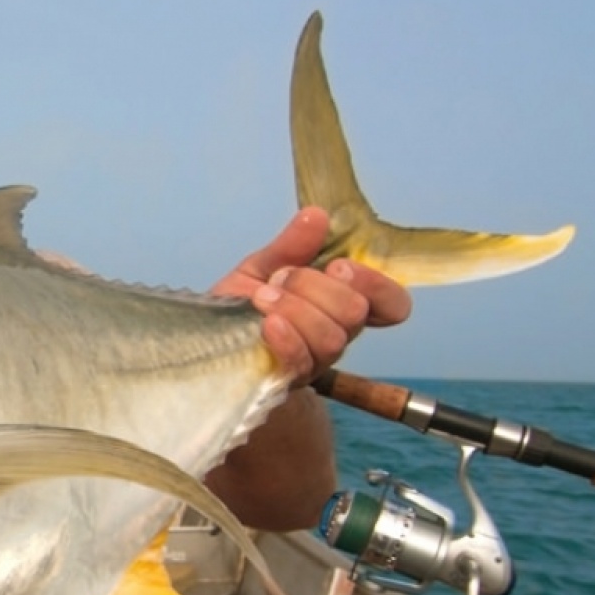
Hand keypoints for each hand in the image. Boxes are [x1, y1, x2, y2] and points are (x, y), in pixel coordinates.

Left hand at [211, 208, 410, 384]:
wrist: (202, 344)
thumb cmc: (239, 306)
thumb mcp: (262, 267)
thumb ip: (291, 245)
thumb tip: (316, 215)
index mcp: (339, 303)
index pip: (391, 303)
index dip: (375, 283)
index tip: (338, 266)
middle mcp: (336, 333)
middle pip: (355, 312)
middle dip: (317, 286)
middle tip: (282, 278)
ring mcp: (315, 360)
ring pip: (332, 337)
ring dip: (295, 309)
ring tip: (263, 298)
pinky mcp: (288, 379)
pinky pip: (302, 360)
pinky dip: (287, 337)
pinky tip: (267, 323)